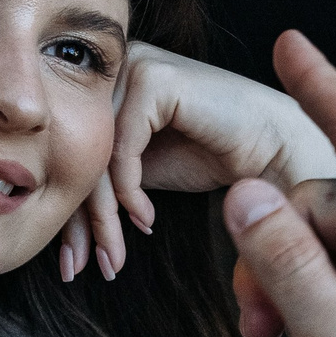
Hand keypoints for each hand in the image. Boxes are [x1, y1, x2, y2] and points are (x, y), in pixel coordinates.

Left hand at [57, 41, 335, 282]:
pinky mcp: (154, 79)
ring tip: (114, 259)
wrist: (277, 146)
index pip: (70, 150)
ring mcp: (133, 67)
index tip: (73, 263)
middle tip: (82, 270)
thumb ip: (103, 181)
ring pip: (94, 156)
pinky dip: (129, 193)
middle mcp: (114, 67)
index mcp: (107, 83)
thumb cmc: (218, 155)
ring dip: (105, 219)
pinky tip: (147, 221)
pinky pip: (122, 149)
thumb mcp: (144, 172)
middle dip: (81, 223)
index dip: (70, 211)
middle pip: (76, 153)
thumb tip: (58, 221)